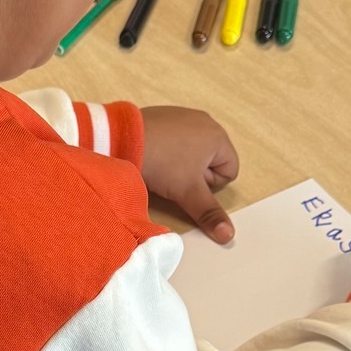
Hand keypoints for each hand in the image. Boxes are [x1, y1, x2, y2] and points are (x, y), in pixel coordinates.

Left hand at [139, 106, 238, 244]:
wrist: (121, 140)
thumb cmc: (161, 163)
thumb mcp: (188, 192)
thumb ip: (209, 213)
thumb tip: (229, 235)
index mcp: (218, 136)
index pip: (229, 172)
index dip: (209, 186)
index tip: (188, 183)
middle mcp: (205, 121)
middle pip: (210, 162)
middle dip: (195, 174)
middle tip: (174, 177)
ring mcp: (183, 115)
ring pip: (191, 152)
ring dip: (180, 164)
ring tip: (161, 167)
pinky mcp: (163, 115)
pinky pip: (173, 140)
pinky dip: (166, 150)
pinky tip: (152, 155)